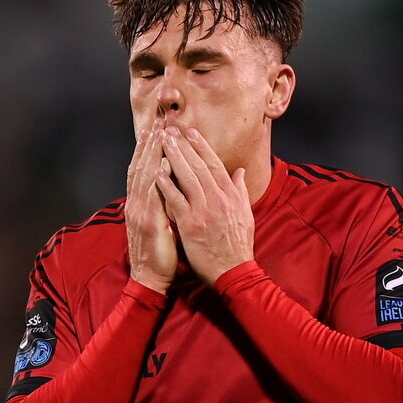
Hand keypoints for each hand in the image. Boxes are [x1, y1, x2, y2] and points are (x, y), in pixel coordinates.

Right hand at [125, 122, 177, 292]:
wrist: (150, 278)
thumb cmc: (159, 254)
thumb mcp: (160, 224)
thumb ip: (164, 204)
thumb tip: (171, 187)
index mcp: (141, 204)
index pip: (144, 171)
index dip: (148, 150)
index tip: (156, 131)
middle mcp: (136, 204)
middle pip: (141, 168)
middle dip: (149, 145)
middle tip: (157, 123)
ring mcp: (140, 213)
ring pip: (144, 176)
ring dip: (151, 154)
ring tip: (159, 134)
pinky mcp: (148, 223)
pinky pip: (152, 197)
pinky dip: (155, 178)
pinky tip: (162, 164)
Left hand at [156, 127, 253, 285]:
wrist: (234, 272)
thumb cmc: (238, 246)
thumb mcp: (246, 215)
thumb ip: (241, 191)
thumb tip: (239, 172)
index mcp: (231, 196)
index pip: (214, 165)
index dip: (202, 147)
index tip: (191, 132)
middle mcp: (218, 199)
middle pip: (199, 166)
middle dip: (184, 146)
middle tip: (171, 130)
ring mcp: (204, 211)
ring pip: (187, 177)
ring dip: (174, 157)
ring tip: (163, 142)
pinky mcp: (191, 225)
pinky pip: (176, 200)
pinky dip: (166, 185)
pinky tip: (156, 172)